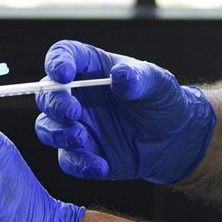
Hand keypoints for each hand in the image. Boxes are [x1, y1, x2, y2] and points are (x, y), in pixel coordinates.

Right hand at [37, 39, 216, 183]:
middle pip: (46, 94)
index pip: (62, 55)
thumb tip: (119, 77)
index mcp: (89, 68)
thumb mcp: (159, 83)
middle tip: (73, 113)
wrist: (174, 140)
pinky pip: (68, 160)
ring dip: (58, 134)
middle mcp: (75, 96)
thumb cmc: (162, 101)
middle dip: (54, 104)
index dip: (56, 63)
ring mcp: (75, 126)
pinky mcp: (81, 154)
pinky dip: (80, 164)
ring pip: (47, 128)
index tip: (64, 74)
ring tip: (81, 138)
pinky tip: (101, 166)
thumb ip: (139, 78)